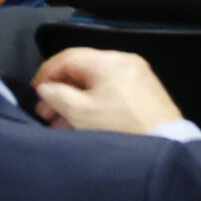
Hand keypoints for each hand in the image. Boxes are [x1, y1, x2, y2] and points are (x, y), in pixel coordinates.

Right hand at [31, 47, 185, 135]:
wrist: (166, 143)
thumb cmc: (119, 126)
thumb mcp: (81, 112)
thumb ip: (57, 95)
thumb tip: (46, 88)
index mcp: (110, 61)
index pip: (68, 57)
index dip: (46, 73)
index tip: (34, 93)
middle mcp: (125, 62)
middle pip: (83, 70)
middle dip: (60, 91)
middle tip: (45, 113)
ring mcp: (137, 76)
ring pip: (96, 83)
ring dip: (75, 100)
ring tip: (58, 123)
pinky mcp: (145, 92)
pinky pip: (111, 92)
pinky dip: (93, 103)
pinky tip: (80, 123)